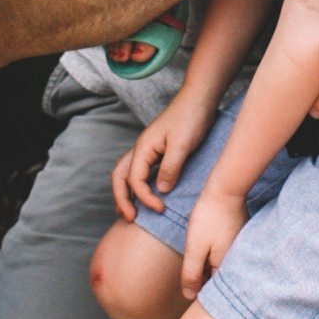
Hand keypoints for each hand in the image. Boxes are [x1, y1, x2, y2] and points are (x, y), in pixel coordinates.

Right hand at [111, 90, 215, 220]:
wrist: (198, 99)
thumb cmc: (191, 117)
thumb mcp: (182, 144)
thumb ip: (170, 167)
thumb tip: (161, 191)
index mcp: (144, 147)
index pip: (134, 179)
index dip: (144, 197)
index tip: (160, 209)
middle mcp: (141, 149)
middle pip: (119, 176)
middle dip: (121, 199)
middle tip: (130, 219)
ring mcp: (147, 149)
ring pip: (126, 173)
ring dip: (125, 193)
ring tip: (128, 212)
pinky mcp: (156, 151)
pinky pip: (139, 172)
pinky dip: (136, 186)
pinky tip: (145, 195)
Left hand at [181, 189, 246, 299]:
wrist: (225, 190)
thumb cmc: (208, 218)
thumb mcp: (194, 248)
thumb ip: (191, 274)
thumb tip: (189, 296)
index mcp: (227, 268)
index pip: (211, 290)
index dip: (197, 289)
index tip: (188, 279)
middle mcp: (237, 264)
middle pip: (217, 280)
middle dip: (202, 277)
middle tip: (192, 260)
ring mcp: (238, 252)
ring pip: (219, 267)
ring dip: (208, 264)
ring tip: (200, 248)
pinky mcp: (238, 242)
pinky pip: (224, 256)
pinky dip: (213, 254)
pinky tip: (207, 242)